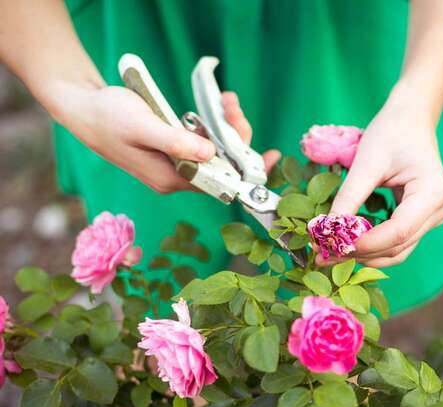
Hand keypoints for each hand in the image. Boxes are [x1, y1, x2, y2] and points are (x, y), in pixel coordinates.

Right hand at [53, 84, 278, 192]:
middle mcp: (176, 176)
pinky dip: (214, 124)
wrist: (84, 109)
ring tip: (226, 100)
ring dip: (226, 127)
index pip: (220, 182)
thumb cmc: (109, 118)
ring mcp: (176, 163)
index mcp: (170, 179)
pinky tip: (217, 106)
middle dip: (235, 136)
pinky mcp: (175, 149)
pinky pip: (205, 141)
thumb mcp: (143, 127)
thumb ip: (176, 142)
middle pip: (222, 165)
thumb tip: (211, 155)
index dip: (246, 170)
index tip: (271, 157)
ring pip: (216, 151)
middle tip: (232, 105)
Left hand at [326, 98, 442, 266]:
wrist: (410, 120)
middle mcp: (439, 209)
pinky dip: (373, 246)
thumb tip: (327, 230)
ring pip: (398, 250)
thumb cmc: (391, 133)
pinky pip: (398, 241)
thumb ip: (349, 197)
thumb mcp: (367, 162)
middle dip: (360, 253)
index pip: (398, 231)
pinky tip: (347, 244)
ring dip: (365, 255)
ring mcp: (433, 217)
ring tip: (331, 253)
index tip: (332, 246)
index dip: (366, 244)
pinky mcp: (422, 219)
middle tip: (322, 255)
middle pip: (398, 246)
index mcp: (432, 192)